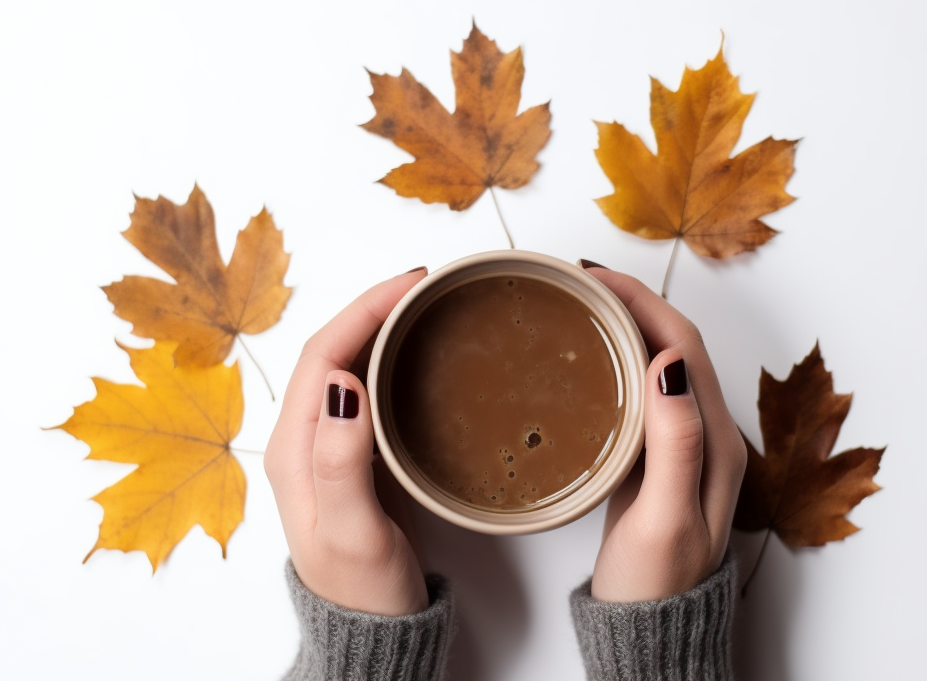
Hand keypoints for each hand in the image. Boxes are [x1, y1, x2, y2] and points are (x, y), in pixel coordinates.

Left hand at [264, 269, 428, 615]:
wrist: (368, 630)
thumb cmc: (361, 587)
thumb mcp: (352, 530)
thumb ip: (341, 460)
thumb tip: (344, 383)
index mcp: (294, 449)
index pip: (322, 355)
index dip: (363, 310)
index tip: (409, 284)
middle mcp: (303, 440)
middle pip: (331, 351)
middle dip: (372, 308)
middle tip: (424, 285)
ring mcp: (326, 447)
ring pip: (347, 366)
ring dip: (378, 328)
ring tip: (421, 306)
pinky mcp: (352, 458)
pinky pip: (365, 391)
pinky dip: (388, 360)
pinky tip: (414, 356)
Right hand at [585, 266, 746, 601]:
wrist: (650, 630)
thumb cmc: (657, 582)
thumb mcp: (666, 516)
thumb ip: (675, 443)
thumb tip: (666, 362)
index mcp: (716, 441)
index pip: (682, 346)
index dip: (642, 302)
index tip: (595, 278)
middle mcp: (706, 435)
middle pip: (673, 344)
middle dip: (632, 302)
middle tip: (578, 280)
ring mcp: (681, 445)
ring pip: (656, 364)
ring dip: (624, 326)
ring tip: (581, 304)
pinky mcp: (655, 459)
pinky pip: (639, 391)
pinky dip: (615, 361)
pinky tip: (587, 360)